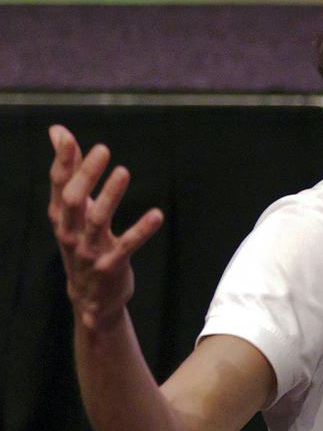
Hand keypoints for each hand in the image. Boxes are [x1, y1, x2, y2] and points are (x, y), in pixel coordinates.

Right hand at [48, 125, 163, 330]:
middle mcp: (70, 231)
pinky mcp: (110, 265)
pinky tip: (157, 214)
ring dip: (110, 196)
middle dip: (86, 175)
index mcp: (61, 216)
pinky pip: (126, 246)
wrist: (90, 298)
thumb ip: (70, 171)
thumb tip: (57, 132)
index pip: (58, 183)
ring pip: (96, 220)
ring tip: (123, 172)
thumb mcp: (73, 210)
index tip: (65, 136)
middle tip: (103, 149)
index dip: (62, 160)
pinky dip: (141, 230)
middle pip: (73, 199)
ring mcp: (88, 250)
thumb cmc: (82, 243)